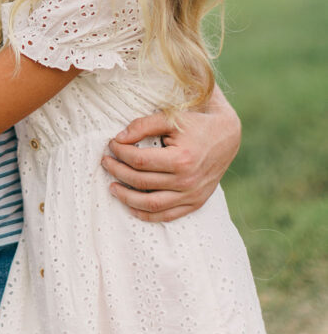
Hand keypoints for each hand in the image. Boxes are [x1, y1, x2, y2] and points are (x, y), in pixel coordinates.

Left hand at [101, 91, 240, 221]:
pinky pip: (167, 216)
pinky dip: (146, 214)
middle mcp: (187, 181)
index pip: (139, 161)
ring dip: (126, 198)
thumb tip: (119, 138)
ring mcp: (192, 195)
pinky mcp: (195, 203)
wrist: (227, 136)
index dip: (120, 152)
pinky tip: (131, 205)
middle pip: (141, 182)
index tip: (111, 144)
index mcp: (181, 159)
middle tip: (105, 161)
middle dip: (117, 171)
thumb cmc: (197, 123)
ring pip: (151, 205)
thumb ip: (143, 125)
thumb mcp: (171, 118)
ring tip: (112, 186)